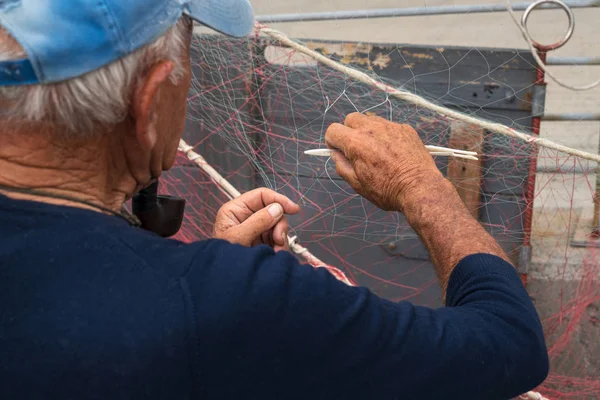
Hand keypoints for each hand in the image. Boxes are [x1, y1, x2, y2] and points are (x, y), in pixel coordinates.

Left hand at [213, 188, 300, 251]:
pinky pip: (277, 239)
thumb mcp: (239, 237)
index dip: (279, 200)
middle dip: (279, 226)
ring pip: (277, 226)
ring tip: (276, 252)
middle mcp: (246, 217)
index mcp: (236, 210)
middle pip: (273, 211)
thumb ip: (258, 222)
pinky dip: (279, 247)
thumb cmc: (223, 259)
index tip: (294, 210)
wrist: (222, 282)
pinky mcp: (260, 243)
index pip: (261, 196)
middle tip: (279, 240)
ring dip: (280, 239)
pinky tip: (275, 255)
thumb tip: (277, 209)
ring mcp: (254, 230)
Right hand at [325, 112, 441, 211]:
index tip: (339, 151)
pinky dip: (385, 135)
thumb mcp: (357, 184)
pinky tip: (392, 151)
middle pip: (351, 119)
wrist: (419, 188)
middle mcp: (372, 129)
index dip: (333, 142)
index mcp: (356, 143)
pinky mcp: (405, 128)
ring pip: (370, 120)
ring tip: (375, 150)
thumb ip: (342, 165)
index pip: (333, 130)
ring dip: (367, 131)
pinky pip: (389, 126)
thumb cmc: (388, 190)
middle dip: (349, 131)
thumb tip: (335, 155)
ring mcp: (390, 127)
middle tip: (356, 149)